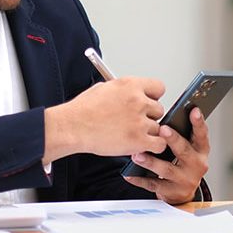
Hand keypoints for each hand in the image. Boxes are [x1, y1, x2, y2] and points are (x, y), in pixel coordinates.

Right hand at [43, 77, 166, 163]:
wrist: (73, 127)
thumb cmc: (83, 110)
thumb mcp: (105, 87)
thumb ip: (124, 90)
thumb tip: (133, 93)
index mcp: (131, 85)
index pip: (159, 88)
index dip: (153, 97)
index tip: (148, 102)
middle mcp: (138, 101)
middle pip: (159, 109)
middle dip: (149, 116)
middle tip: (135, 121)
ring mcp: (139, 121)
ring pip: (158, 128)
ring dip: (147, 132)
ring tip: (131, 134)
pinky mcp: (138, 140)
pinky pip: (159, 144)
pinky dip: (153, 147)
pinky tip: (142, 145)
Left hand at [123, 107, 209, 203]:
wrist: (182, 193)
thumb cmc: (182, 163)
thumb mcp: (188, 148)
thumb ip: (181, 133)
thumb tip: (165, 112)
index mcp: (200, 150)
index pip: (201, 134)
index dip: (198, 122)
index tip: (193, 110)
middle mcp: (196, 165)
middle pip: (184, 151)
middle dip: (173, 139)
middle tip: (163, 129)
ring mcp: (184, 179)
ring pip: (166, 169)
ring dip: (151, 162)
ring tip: (138, 155)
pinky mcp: (171, 191)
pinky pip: (153, 184)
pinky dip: (139, 179)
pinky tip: (129, 173)